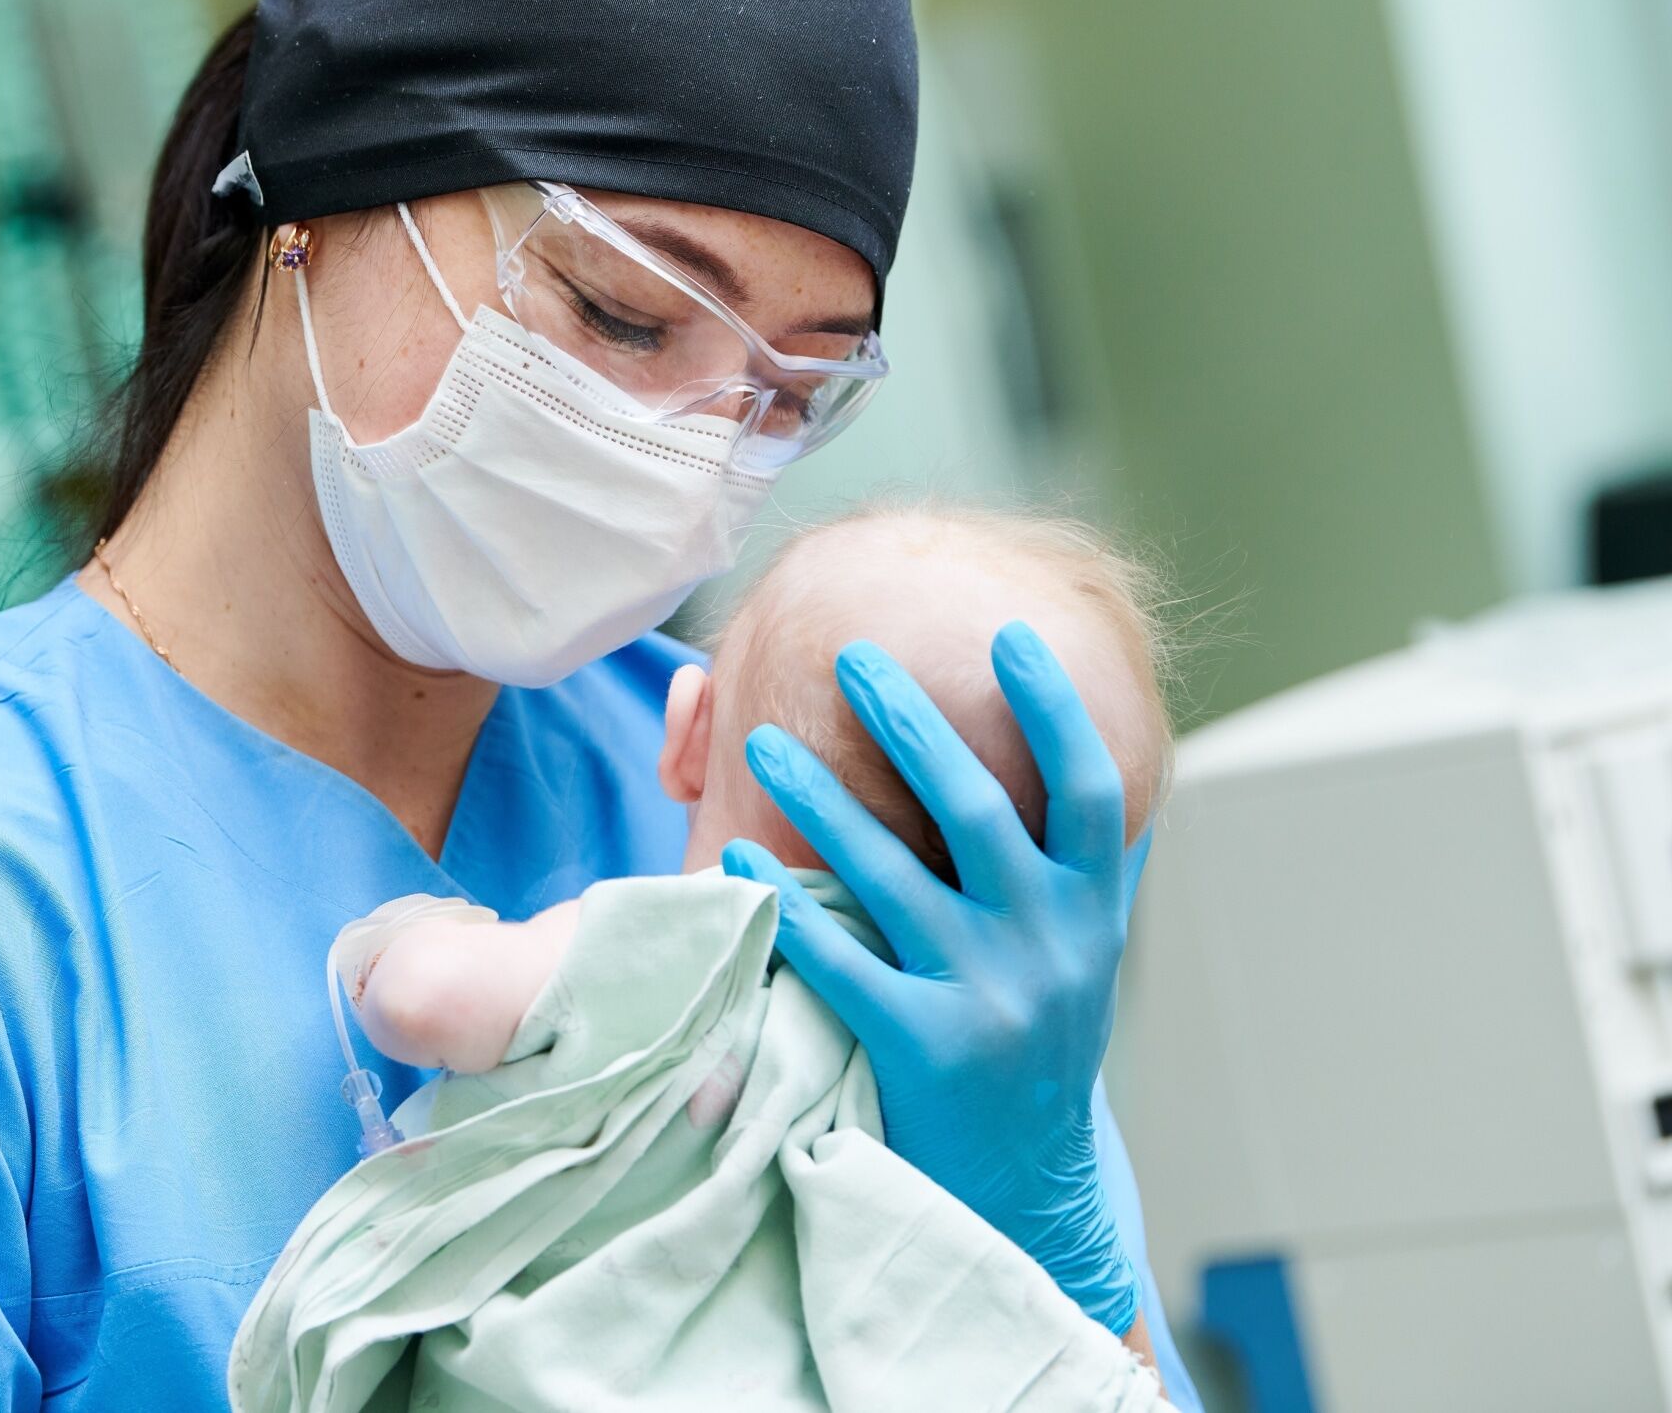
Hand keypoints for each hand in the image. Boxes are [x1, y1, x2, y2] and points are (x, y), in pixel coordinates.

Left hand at [721, 622, 1142, 1332]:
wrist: (1025, 1194)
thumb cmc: (1035, 1050)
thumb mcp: (1081, 957)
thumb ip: (1081, 868)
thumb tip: (1088, 751)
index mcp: (1092, 914)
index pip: (1089, 789)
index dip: (1055, 707)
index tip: (1010, 633)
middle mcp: (1051, 946)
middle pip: (979, 810)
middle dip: (911, 723)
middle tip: (850, 656)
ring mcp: (988, 998)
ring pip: (894, 876)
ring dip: (821, 799)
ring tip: (762, 743)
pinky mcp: (923, 1048)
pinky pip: (839, 961)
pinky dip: (784, 906)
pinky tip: (735, 859)